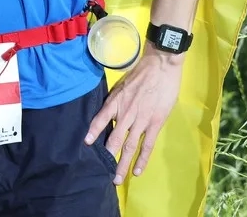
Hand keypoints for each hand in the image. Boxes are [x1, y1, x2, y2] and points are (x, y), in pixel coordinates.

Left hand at [84, 48, 183, 184]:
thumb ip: (116, 100)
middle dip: (108, 157)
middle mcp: (125, 114)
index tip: (86, 143)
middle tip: (102, 172)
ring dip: (122, 164)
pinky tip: (136, 171)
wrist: (160, 68)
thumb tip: (111, 113)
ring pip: (129, 146)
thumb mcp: (121, 85)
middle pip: (114, 139)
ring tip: (117, 178)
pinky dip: (141, 159)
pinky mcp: (154, 124)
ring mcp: (140, 121)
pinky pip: (146, 145)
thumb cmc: (140, 74)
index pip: (100, 120)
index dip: (93, 132)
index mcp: (115, 102)